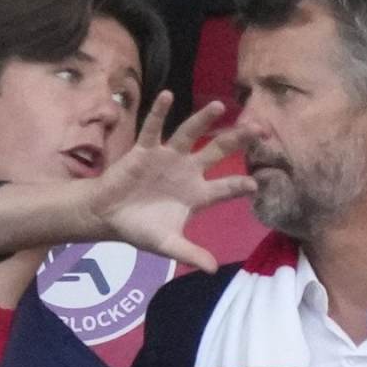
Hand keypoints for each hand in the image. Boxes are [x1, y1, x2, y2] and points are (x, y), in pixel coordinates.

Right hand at [89, 91, 257, 272]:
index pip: (225, 188)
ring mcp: (167, 157)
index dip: (239, 185)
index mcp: (197, 194)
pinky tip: (168, 95)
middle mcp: (187, 170)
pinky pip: (153, 128)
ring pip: (189, 134)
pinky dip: (159, 112)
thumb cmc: (140, 229)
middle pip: (217, 151)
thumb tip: (213, 270)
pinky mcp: (145, 149)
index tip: (256, 183)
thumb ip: (190, 254)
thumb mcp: (167, 244)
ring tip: (220, 106)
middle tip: (259, 128)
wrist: (108, 216)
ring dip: (203, 120)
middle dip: (238, 140)